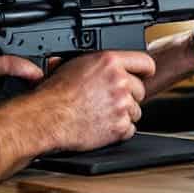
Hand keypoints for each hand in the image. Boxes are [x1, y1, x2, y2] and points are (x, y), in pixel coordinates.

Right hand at [29, 50, 155, 151]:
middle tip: (109, 100)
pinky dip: (119, 130)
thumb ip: (95, 63)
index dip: (145, 71)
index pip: (144, 62)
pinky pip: (130, 129)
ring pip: (136, 111)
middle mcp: (119, 81)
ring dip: (123, 114)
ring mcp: (122, 104)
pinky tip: (103, 126)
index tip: (145, 75)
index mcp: (109, 61)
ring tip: (102, 114)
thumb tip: (99, 64)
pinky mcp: (120, 126)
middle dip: (129, 96)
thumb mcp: (73, 65)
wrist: (47, 118)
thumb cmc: (53, 93)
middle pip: (141, 90)